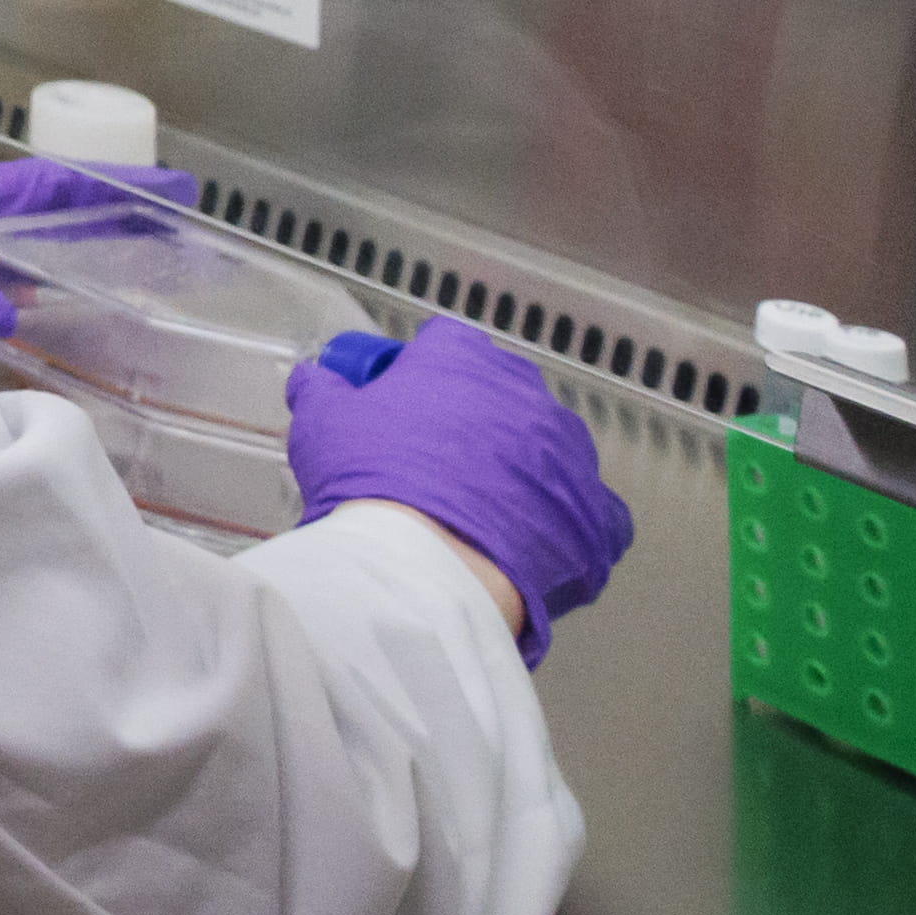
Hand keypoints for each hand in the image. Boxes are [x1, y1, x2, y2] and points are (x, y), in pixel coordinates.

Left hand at [0, 154, 172, 341]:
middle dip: (116, 229)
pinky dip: (36, 311)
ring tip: (151, 290)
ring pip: (27, 261)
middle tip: (188, 251)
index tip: (178, 186)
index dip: (110, 185)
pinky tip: (65, 337)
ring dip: (81, 269)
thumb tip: (4, 313)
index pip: (43, 187)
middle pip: (49, 222)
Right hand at [288, 320, 629, 660]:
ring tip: (479, 508)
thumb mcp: (321, 423)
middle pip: (501, 394)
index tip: (395, 405)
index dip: (417, 373)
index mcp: (463, 360)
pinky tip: (531, 539)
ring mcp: (571, 457)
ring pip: (546, 450)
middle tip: (432, 460)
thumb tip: (317, 379)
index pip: (445, 345)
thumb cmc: (371, 477)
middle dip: (474, 419)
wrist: (427, 568)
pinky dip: (566, 521)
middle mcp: (528, 396)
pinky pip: (591, 512)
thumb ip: (322, 390)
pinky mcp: (599, 517)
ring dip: (520, 468)